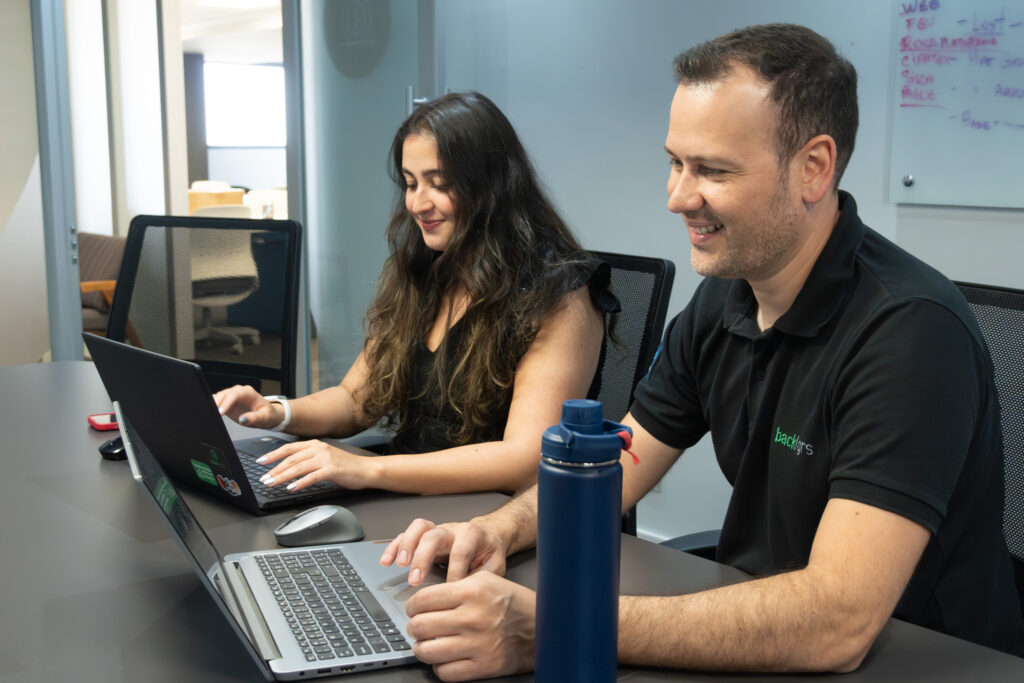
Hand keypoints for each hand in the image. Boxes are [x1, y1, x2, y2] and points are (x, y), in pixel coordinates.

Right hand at [213, 385, 283, 428]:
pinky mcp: (226, 403)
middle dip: (215, 403)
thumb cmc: (267, 414)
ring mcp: (231, 397)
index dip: (226, 403)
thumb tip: (243, 419)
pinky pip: (216, 403)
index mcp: (247, 392)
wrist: (267, 414)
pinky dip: (211, 407)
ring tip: (207, 414)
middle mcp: (238, 392)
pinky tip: (208, 414)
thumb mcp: (264, 417)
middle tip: (210, 414)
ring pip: (217, 398)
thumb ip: (254, 418)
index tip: (220, 412)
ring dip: (211, 405)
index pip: (234, 395)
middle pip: (223, 395)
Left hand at [256, 440, 379, 490]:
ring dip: (283, 476)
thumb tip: (289, 468)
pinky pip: (312, 476)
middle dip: (275, 469)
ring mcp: (325, 458)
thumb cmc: (346, 466)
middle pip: (291, 459)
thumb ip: (308, 459)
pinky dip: (300, 482)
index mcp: (315, 445)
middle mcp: (319, 449)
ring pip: (298, 467)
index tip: (261, 462)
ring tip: (272, 483)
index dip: (273, 455)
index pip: (289, 449)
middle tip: (264, 478)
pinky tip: (292, 488)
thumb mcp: (324, 458)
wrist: (366, 469)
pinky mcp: (332, 469)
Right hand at [379, 518, 507, 585]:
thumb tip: (464, 592)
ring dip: (406, 546)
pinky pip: (405, 536)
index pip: (460, 551)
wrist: (487, 536)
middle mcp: (452, 530)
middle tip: (415, 580)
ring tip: (400, 564)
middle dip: (422, 558)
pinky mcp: (424, 536)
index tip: (450, 590)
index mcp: (472, 534)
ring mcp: (437, 531)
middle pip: (434, 536)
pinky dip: (394, 547)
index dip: (454, 571)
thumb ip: (481, 577)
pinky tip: (386, 561)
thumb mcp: (494, 565)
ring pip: (418, 529)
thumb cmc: (489, 553)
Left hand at [405, 572, 535, 681]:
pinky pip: (445, 672)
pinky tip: (444, 658)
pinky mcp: (483, 666)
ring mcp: (477, 644)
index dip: (412, 606)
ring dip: (422, 648)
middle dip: (414, 627)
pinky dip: (439, 667)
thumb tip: (425, 597)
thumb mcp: (487, 580)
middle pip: (420, 625)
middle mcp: (473, 617)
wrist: (542, 627)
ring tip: (426, 644)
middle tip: (418, 626)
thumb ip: (456, 585)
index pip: (423, 600)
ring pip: (427, 651)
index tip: (413, 609)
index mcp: (472, 592)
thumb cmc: (513, 602)